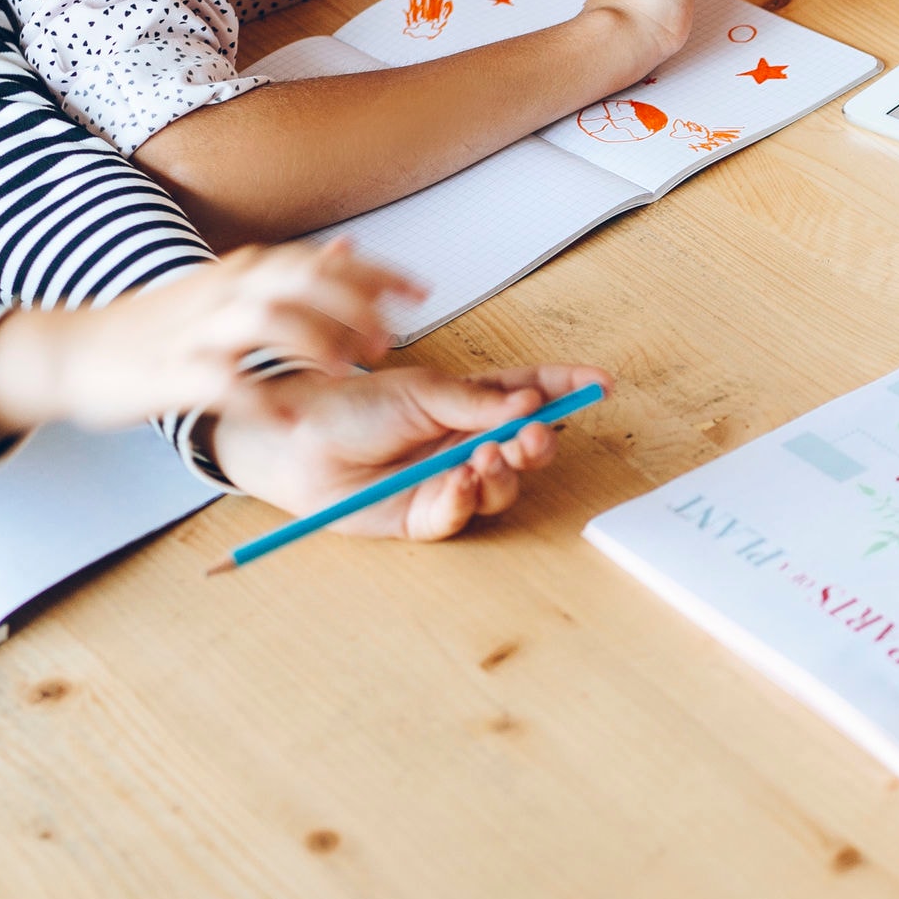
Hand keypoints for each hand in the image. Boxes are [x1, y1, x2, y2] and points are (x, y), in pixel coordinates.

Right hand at [0, 239, 417, 437]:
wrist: (74, 352)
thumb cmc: (162, 328)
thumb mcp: (229, 290)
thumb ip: (290, 275)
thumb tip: (351, 252)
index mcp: (244, 272)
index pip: (320, 260)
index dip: (375, 274)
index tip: (423, 292)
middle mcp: (225, 292)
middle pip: (299, 281)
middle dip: (352, 305)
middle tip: (389, 340)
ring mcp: (195, 330)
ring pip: (264, 319)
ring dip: (313, 339)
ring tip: (349, 370)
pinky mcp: (168, 372)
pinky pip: (217, 381)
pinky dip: (255, 395)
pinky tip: (287, 415)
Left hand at [209, 363, 605, 541]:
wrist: (298, 443)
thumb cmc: (353, 408)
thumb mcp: (422, 392)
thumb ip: (479, 402)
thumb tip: (532, 403)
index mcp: (471, 402)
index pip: (533, 393)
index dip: (568, 389)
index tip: (599, 384)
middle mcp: (467, 441)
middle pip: (528, 447)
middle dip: (539, 442)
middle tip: (529, 437)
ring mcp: (450, 478)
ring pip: (504, 486)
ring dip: (503, 471)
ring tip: (481, 457)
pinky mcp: (426, 514)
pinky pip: (463, 514)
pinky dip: (466, 498)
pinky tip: (456, 481)